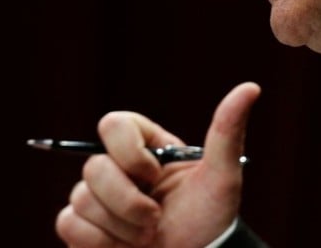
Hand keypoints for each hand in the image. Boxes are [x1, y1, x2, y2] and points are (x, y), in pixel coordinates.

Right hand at [55, 81, 260, 246]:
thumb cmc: (210, 221)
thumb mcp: (222, 176)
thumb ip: (227, 130)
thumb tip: (251, 87)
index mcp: (145, 147)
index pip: (113, 124)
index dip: (129, 153)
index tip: (156, 177)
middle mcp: (117, 168)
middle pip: (93, 167)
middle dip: (128, 202)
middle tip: (156, 219)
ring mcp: (96, 197)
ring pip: (81, 199)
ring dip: (121, 227)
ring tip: (147, 237)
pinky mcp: (81, 228)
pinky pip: (69, 224)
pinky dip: (99, 242)